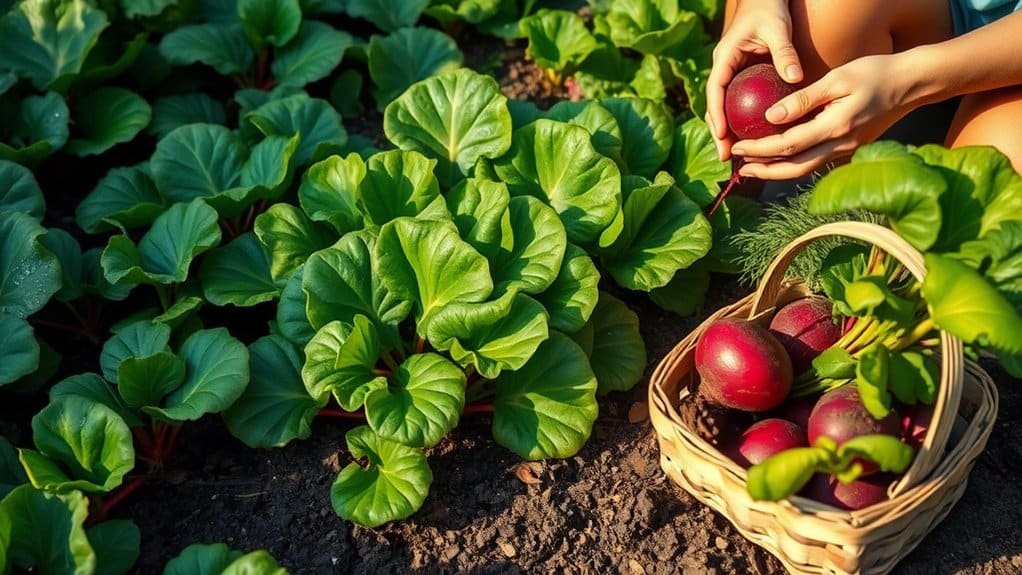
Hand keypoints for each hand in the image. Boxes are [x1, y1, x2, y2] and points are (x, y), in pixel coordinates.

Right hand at [706, 0, 802, 160]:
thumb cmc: (770, 9)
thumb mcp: (778, 30)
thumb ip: (785, 54)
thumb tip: (796, 78)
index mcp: (724, 57)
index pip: (714, 90)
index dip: (716, 115)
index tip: (721, 136)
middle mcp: (723, 68)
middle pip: (715, 105)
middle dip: (717, 132)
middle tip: (725, 156)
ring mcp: (730, 73)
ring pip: (723, 106)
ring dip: (726, 130)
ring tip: (734, 154)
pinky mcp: (740, 76)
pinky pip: (736, 101)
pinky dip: (740, 119)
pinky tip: (752, 136)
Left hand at [732, 54, 915, 179]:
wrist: (911, 83)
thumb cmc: (874, 73)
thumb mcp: (837, 79)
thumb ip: (803, 100)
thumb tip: (770, 117)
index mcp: (835, 127)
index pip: (787, 146)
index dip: (759, 150)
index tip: (737, 146)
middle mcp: (840, 145)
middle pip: (793, 169)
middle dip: (764, 170)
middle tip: (739, 167)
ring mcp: (846, 150)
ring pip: (804, 169)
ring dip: (776, 171)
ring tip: (752, 167)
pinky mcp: (848, 148)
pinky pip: (815, 162)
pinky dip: (793, 163)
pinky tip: (779, 157)